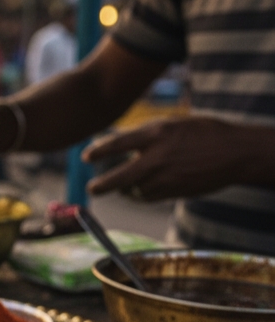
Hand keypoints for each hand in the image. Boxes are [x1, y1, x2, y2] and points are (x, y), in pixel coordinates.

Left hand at [83, 117, 256, 200]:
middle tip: (92, 189)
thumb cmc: (203, 133)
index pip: (117, 144)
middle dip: (101, 186)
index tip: (85, 157)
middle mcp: (157, 157)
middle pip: (119, 177)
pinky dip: (141, 194)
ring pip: (133, 190)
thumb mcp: (172, 124)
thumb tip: (119, 146)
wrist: (235, 153)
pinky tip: (142, 188)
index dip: (98, 152)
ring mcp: (166, 177)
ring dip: (125, 189)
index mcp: (156, 134)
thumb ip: (145, 136)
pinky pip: (148, 197)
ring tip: (121, 185)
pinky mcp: (174, 192)